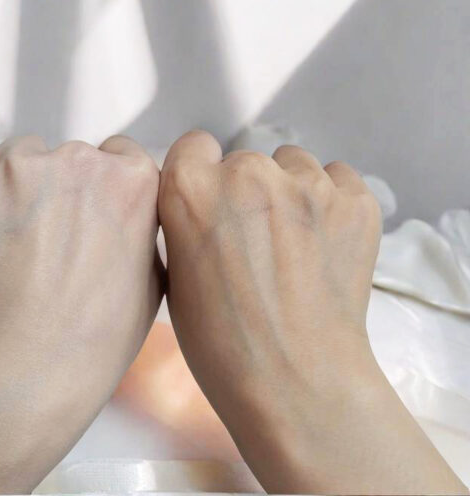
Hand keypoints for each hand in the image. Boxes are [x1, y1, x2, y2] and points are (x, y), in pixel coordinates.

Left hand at [0, 135, 161, 492]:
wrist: (30, 366)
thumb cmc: (99, 335)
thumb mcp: (157, 279)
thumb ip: (147, 229)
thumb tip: (131, 218)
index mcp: (135, 179)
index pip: (122, 153)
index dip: (107, 182)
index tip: (93, 208)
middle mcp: (83, 159)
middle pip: (73, 155)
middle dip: (65, 187)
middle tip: (52, 237)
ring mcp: (22, 166)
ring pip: (23, 156)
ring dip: (21, 185)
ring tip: (15, 240)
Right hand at [159, 130, 465, 494]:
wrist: (296, 384)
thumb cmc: (221, 343)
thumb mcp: (175, 275)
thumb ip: (185, 222)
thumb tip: (201, 204)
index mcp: (192, 190)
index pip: (193, 146)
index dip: (200, 174)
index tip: (210, 201)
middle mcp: (247, 173)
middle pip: (244, 160)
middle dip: (245, 191)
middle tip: (255, 240)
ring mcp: (306, 184)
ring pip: (292, 164)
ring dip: (289, 192)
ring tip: (294, 243)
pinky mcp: (355, 200)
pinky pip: (337, 178)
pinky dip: (330, 202)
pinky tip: (325, 242)